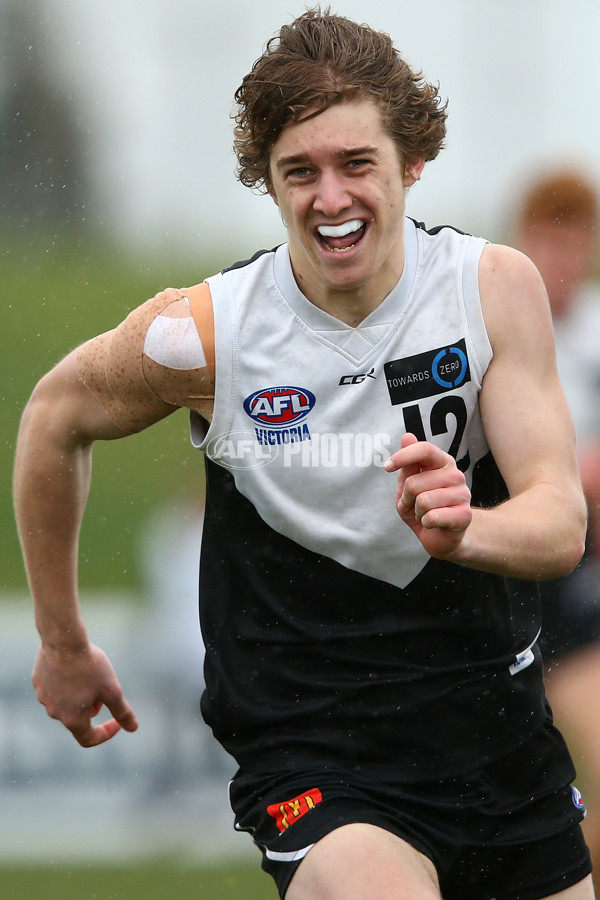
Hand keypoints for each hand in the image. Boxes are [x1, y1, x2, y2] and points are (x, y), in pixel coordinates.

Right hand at [32, 641, 138, 747]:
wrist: (63, 639)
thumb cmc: (89, 666)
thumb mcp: (112, 690)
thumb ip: (122, 711)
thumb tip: (133, 728)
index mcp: (72, 719)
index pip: (88, 739)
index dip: (106, 733)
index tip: (117, 721)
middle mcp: (54, 712)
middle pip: (78, 718)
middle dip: (94, 706)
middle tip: (104, 686)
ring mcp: (43, 697)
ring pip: (66, 702)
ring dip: (81, 695)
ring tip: (91, 673)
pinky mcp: (38, 681)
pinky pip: (56, 688)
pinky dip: (68, 683)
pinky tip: (76, 664)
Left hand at [385, 433, 472, 558]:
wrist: (440, 536)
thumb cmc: (422, 507)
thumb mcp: (408, 485)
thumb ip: (408, 464)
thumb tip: (407, 436)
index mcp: (442, 462)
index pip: (425, 449)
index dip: (404, 456)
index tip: (387, 467)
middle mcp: (456, 475)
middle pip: (414, 482)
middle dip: (406, 497)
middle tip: (415, 504)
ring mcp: (463, 495)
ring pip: (422, 501)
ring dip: (417, 512)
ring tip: (425, 514)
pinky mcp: (465, 515)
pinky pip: (432, 517)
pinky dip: (425, 523)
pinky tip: (433, 523)